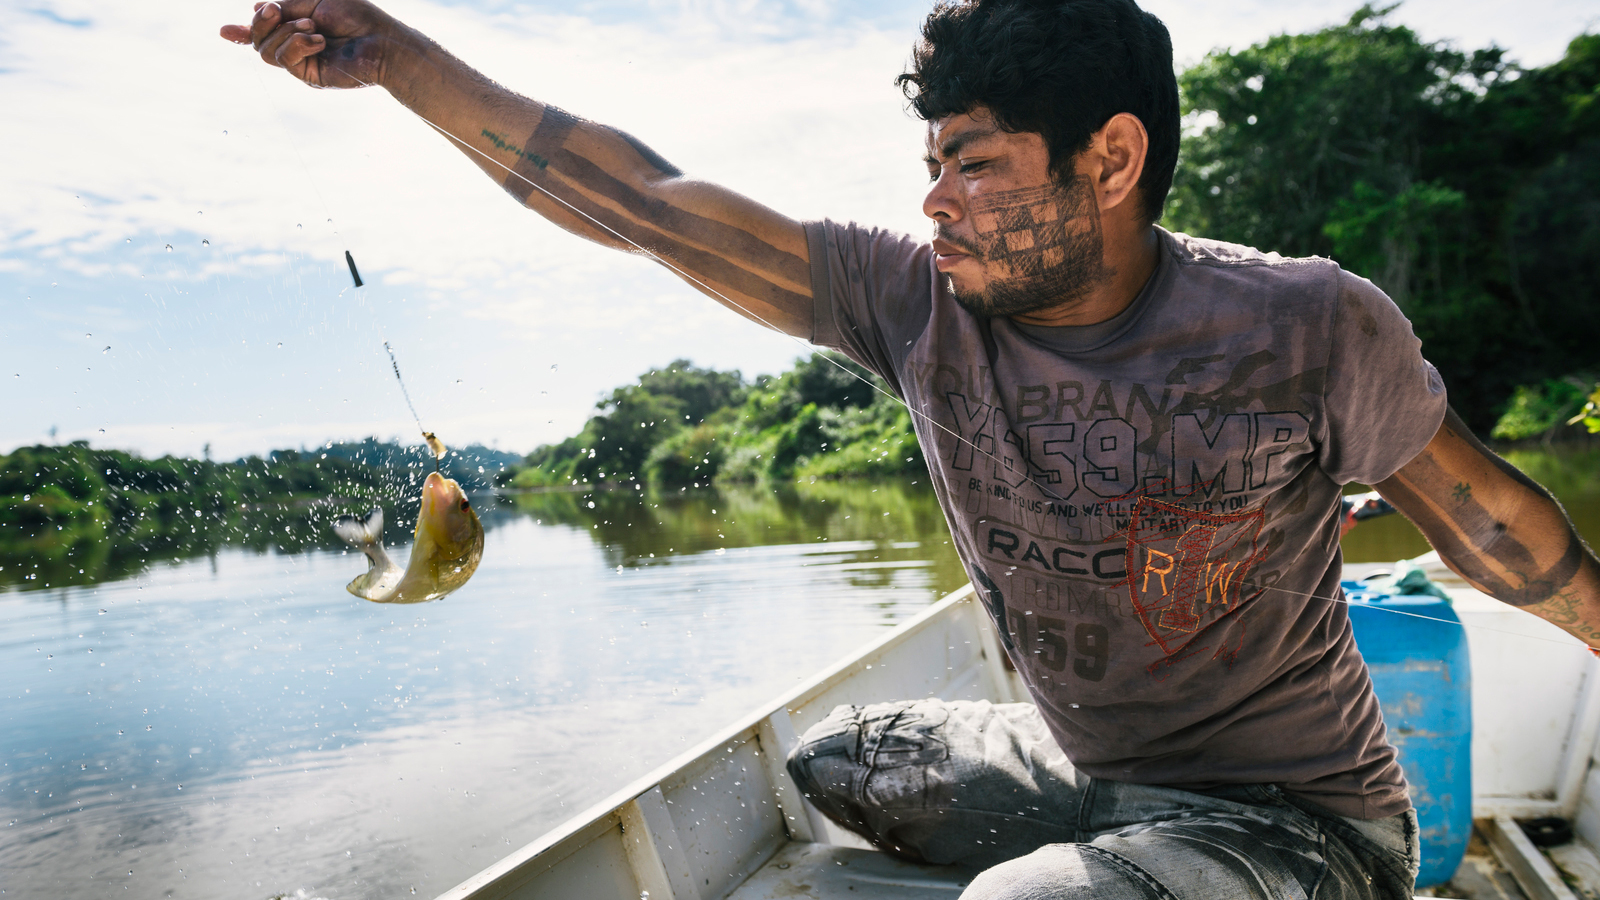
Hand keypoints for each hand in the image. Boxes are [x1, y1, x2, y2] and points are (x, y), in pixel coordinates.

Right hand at [220, 0, 394, 88]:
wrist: (380, 39)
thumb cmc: (355, 15)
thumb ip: (283, 5)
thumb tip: (253, 9)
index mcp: (296, 26)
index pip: (262, 31)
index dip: (241, 32)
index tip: (223, 31)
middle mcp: (295, 46)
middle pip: (256, 40)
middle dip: (261, 21)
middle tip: (276, 9)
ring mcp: (301, 63)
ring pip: (265, 52)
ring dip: (286, 32)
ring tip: (313, 26)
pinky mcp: (309, 77)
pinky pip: (284, 60)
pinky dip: (297, 44)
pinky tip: (319, 41)